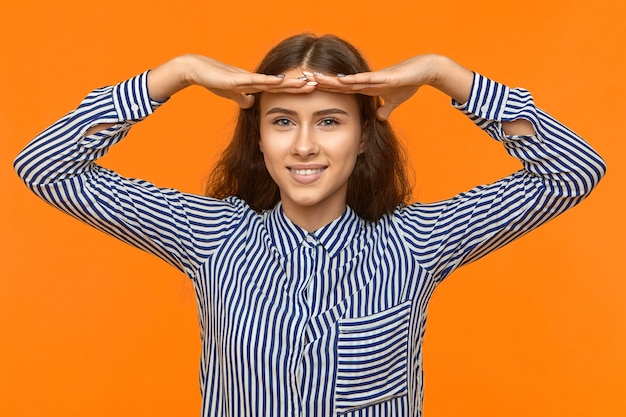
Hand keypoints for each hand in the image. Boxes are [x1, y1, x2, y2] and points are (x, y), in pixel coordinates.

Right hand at [148, 54, 315, 106]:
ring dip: (295, 82)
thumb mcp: (233, 95)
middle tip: (325, 85)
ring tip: (313, 82)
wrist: (197, 70)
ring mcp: (250, 78)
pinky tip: (285, 81)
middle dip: (304, 85)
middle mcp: (259, 80)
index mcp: (259, 85)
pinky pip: (259, 81)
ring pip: (277, 81)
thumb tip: (252, 104)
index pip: (284, 89)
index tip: (317, 93)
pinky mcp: (240, 79)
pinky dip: (273, 82)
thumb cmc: (215, 81)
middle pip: (286, 83)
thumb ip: (243, 99)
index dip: (300, 91)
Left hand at [313, 54, 472, 119]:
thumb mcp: (392, 102)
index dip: (323, 91)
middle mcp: (363, 82)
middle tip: (298, 82)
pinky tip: (337, 80)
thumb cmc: (407, 84)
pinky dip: (350, 81)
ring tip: (310, 78)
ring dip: (328, 80)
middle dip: (318, 83)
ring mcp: (370, 79)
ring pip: (344, 80)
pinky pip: (362, 80)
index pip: (338, 90)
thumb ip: (383, 110)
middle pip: (336, 83)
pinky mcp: (380, 78)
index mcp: (363, 88)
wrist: (422, 72)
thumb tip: (378, 119)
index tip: (307, 92)